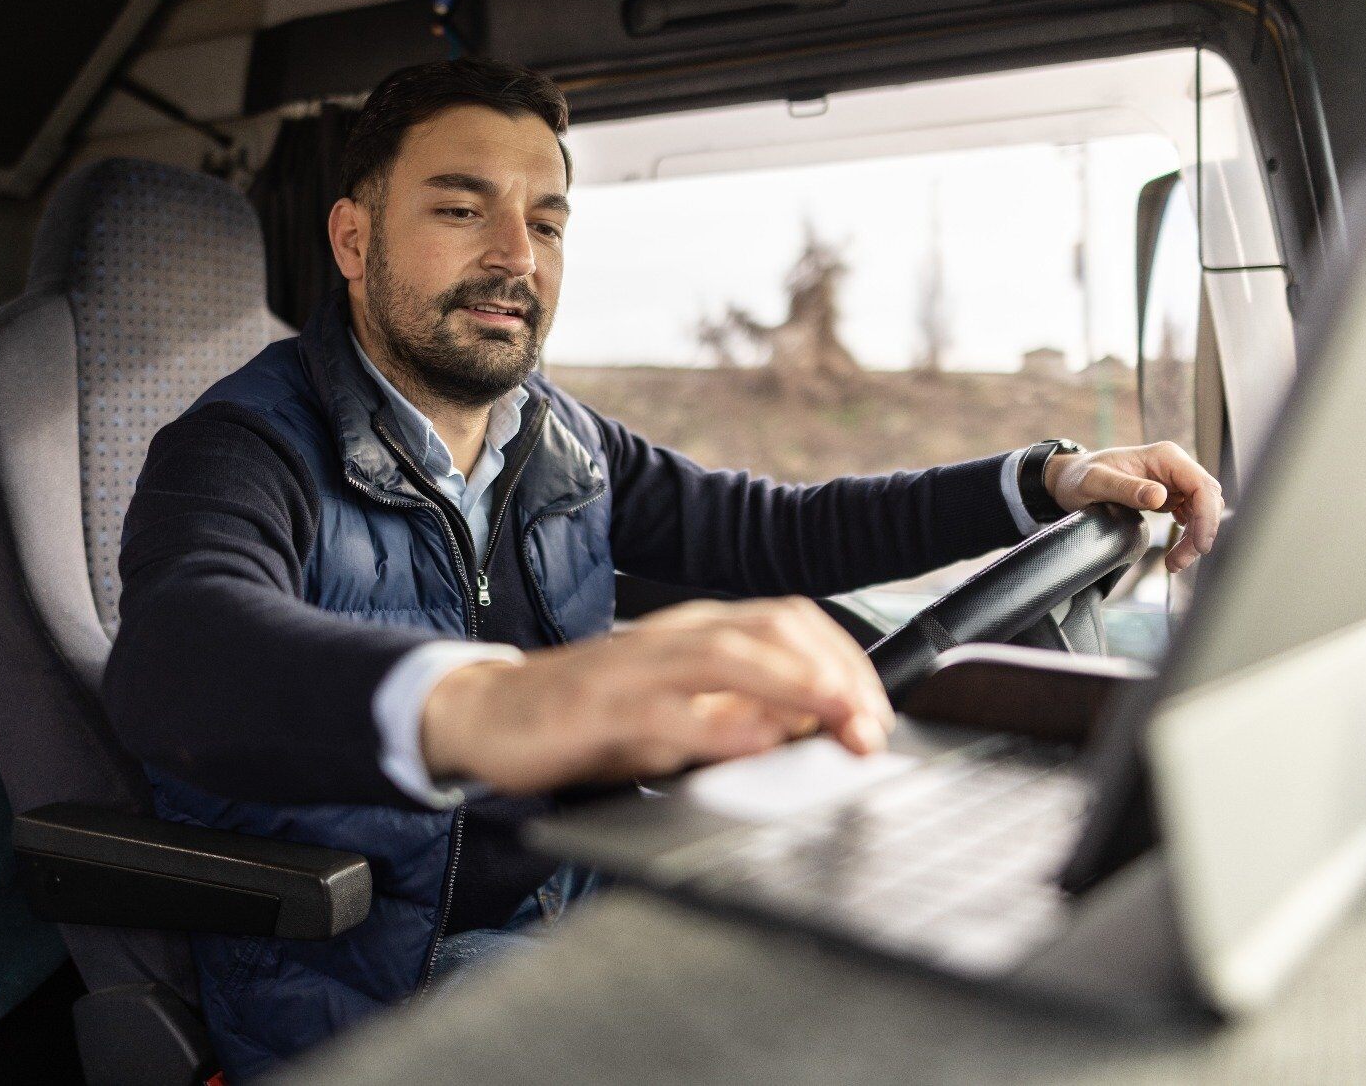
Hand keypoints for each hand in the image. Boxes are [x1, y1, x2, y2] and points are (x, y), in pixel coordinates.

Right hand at [420, 596, 894, 794]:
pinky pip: (664, 712)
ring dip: (790, 684)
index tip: (875, 712)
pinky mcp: (598, 708)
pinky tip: (751, 742)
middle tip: (868, 724)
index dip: (843, 659)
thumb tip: (811, 727)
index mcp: (695, 631)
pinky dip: (715, 727)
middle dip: (832, 672)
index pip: (788, 622)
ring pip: (725, 655)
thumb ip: (736, 712)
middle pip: (770, 627)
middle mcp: (671, 638)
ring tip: (833, 715)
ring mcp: (633, 669)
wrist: (491, 713)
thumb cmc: (588, 715)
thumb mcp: (675, 709)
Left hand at [1044, 440, 1223, 572]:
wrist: (1069, 479)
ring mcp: (1173, 480)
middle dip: (1202, 532)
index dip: (1206, 516)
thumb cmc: (1079, 477)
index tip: (1198, 544)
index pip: (1201, 485)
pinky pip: (1192, 515)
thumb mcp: (1095, 483)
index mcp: (1164, 456)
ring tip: (1175, 563)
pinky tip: (1176, 551)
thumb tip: (1159, 497)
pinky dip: (1189, 535)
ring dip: (1195, 537)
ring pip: (1203, 510)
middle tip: (1180, 562)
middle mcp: (1174, 465)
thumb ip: (1126, 488)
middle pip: (1207, 500)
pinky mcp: (1170, 494)